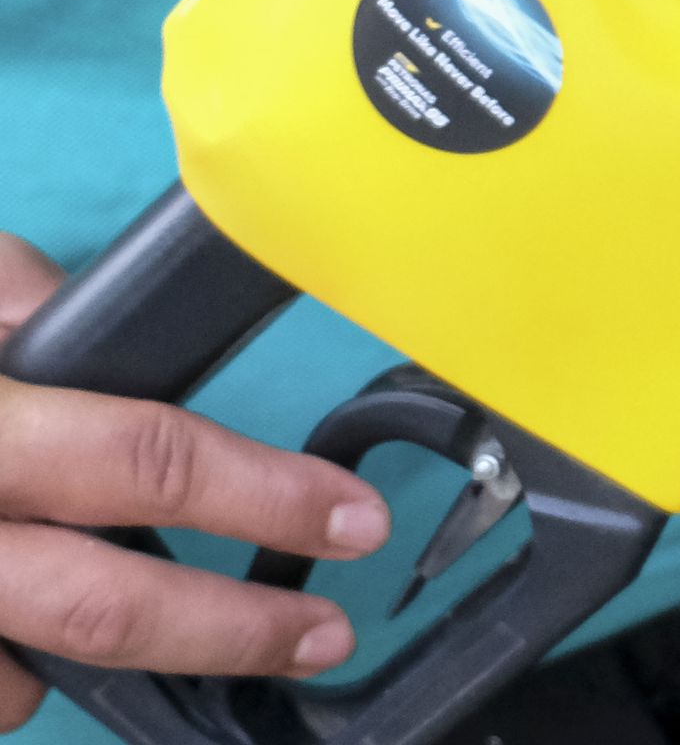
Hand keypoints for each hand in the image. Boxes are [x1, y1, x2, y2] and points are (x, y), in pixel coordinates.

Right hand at [0, 234, 390, 730]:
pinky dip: (22, 671)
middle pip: (112, 606)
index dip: (264, 496)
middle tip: (329, 630)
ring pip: (39, 671)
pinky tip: (43, 637)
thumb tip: (72, 299)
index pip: (145, 462)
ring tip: (213, 643)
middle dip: (238, 630)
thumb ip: (4, 299)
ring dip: (130, 661)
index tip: (355, 516)